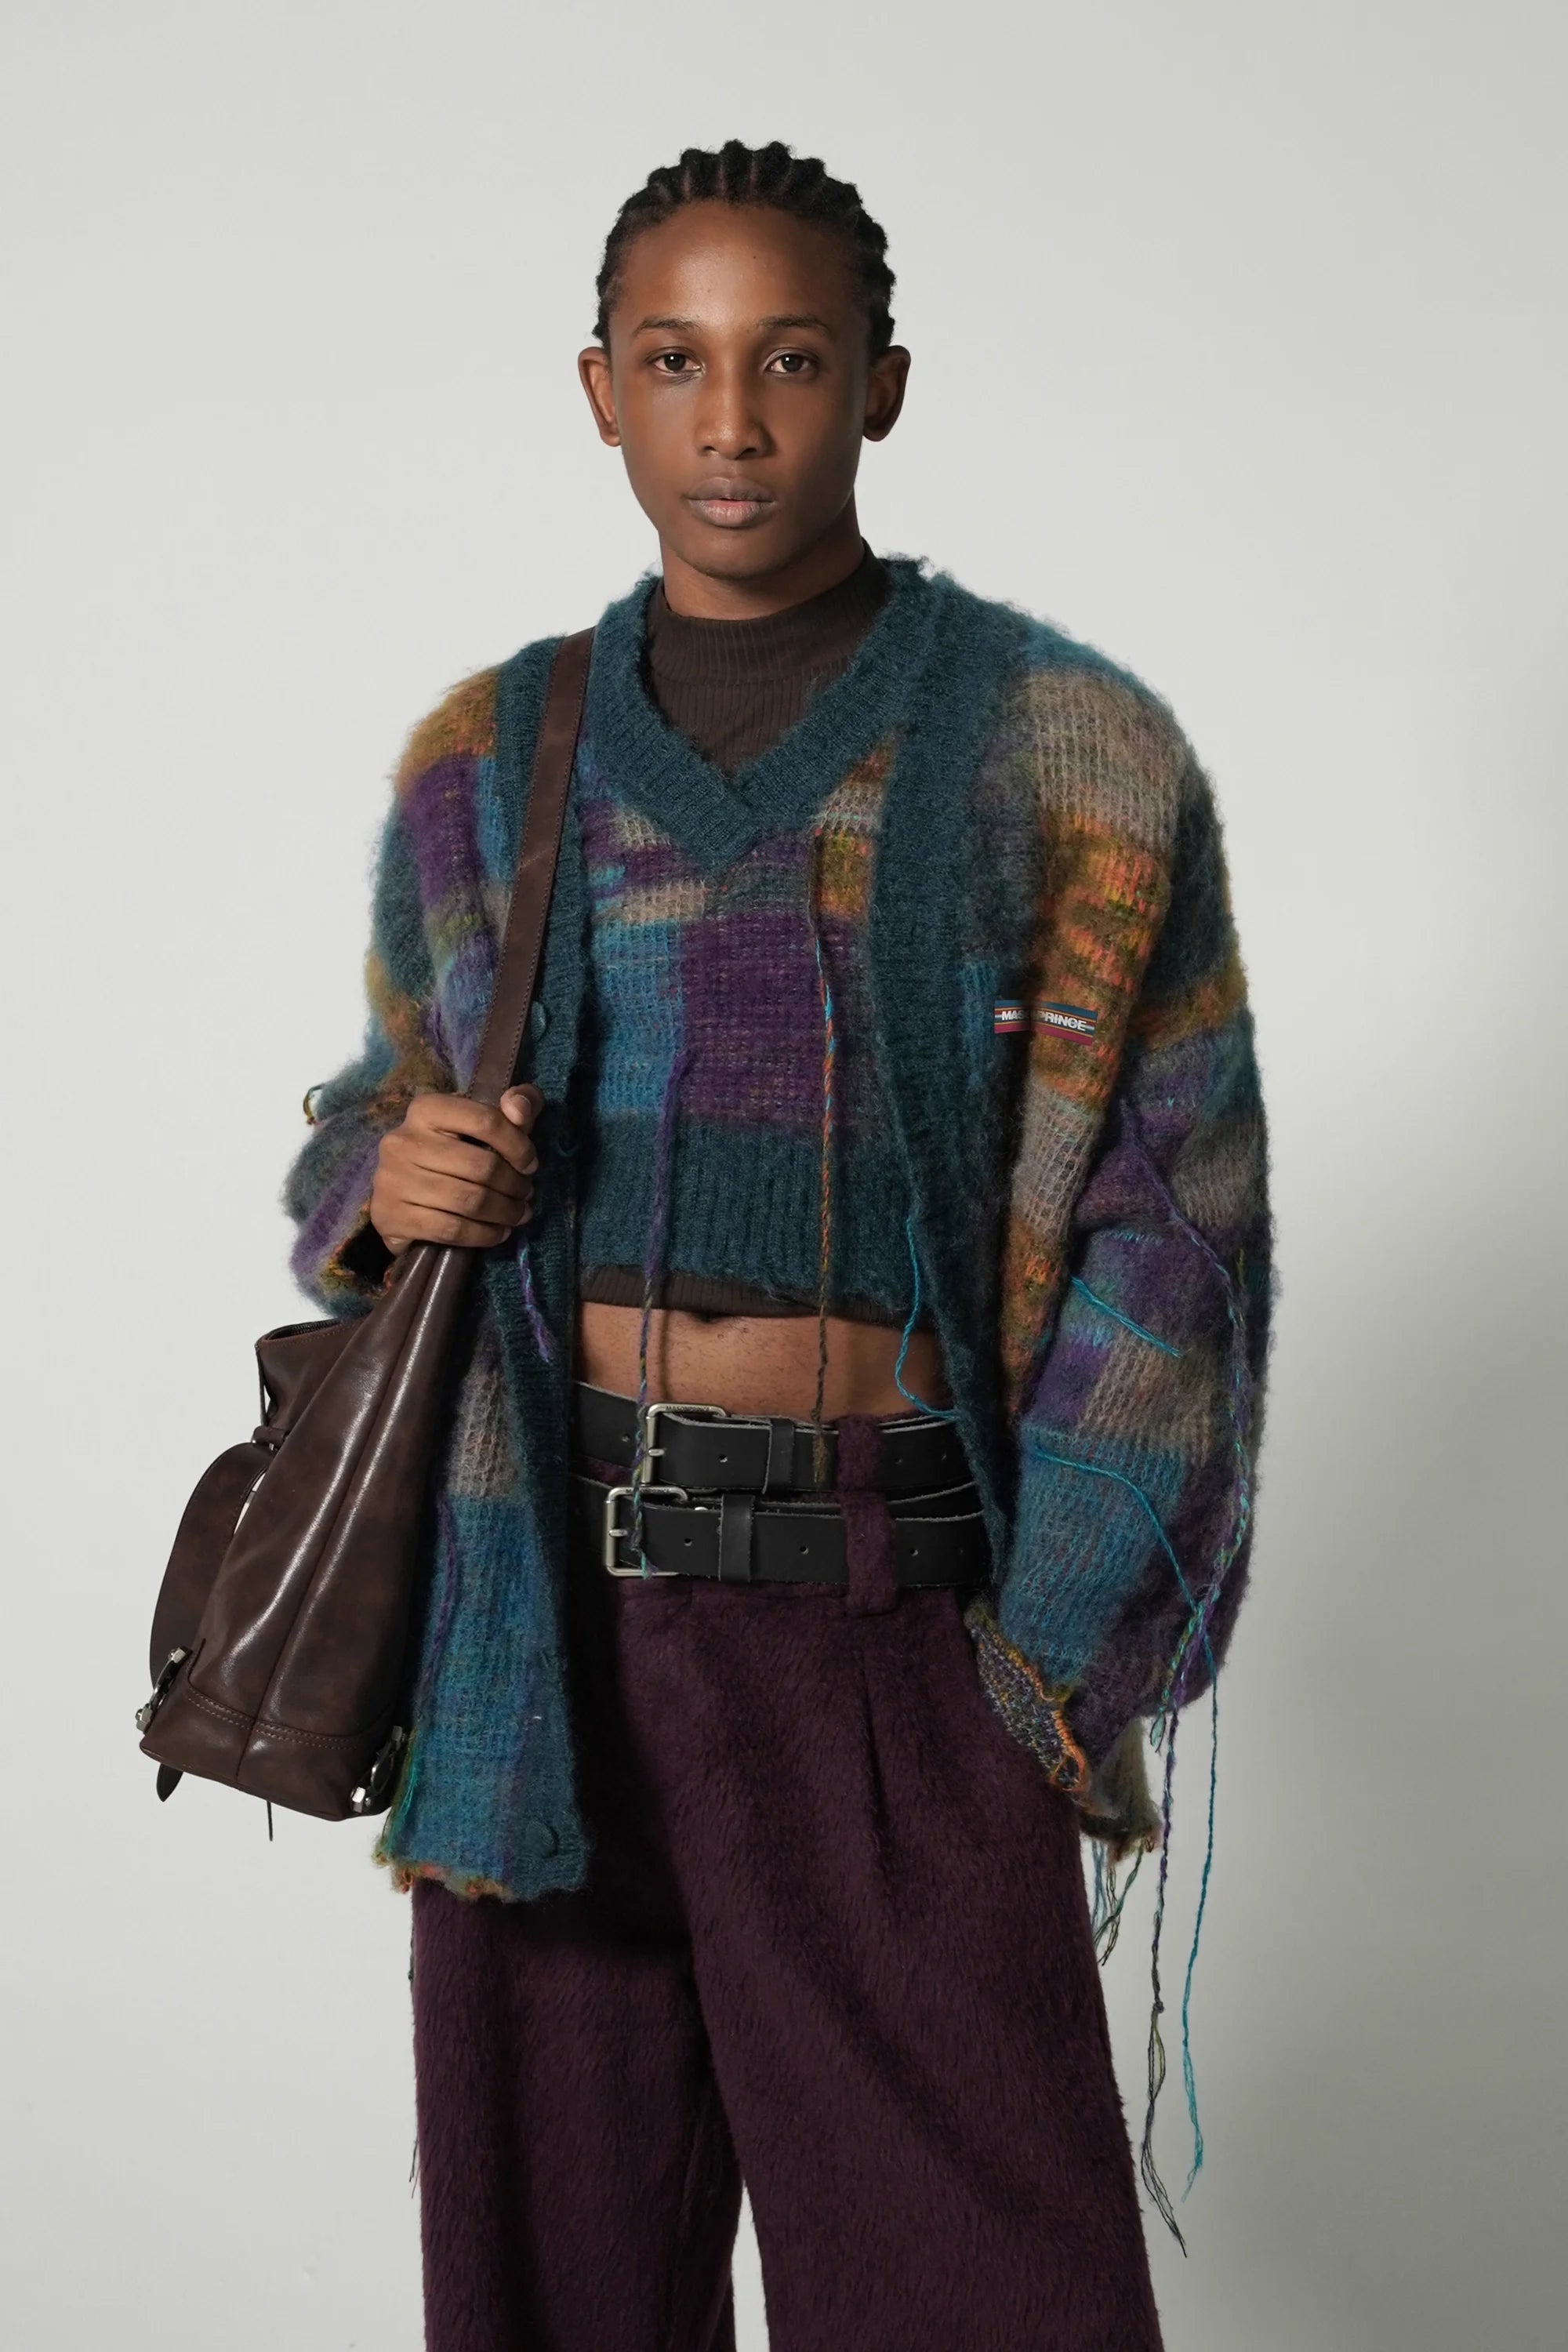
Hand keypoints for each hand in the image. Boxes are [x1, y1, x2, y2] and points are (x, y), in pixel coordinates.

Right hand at [369, 1086, 542, 1255]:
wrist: (397, 1199)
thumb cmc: (448, 1155)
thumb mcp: (481, 1124)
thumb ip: (515, 1104)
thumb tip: (520, 1108)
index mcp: (425, 1109)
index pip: (485, 1121)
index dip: (518, 1145)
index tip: (530, 1165)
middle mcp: (404, 1140)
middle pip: (481, 1166)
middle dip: (514, 1185)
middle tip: (525, 1194)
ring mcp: (394, 1179)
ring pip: (470, 1201)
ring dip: (505, 1212)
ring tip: (517, 1214)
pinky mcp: (392, 1216)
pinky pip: (452, 1229)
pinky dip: (484, 1234)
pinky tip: (498, 1233)